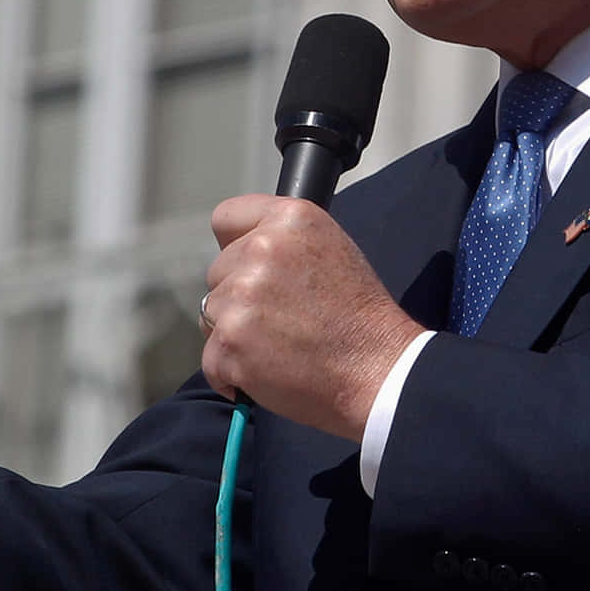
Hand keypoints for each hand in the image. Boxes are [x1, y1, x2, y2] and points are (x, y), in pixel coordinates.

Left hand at [200, 195, 423, 441]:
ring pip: (211, 313)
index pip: (226, 217)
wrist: (378, 371)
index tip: (248, 268)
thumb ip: (283, 240)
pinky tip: (268, 372)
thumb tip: (241, 248)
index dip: (234, 245)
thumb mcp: (332, 249)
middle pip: (217, 271)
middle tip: (281, 319)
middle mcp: (261, 249)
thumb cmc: (360, 318)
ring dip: (234, 334)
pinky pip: (211, 358)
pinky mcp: (231, 340)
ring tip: (278, 346)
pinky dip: (231, 373)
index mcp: (289, 219)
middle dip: (238, 296)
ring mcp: (242, 295)